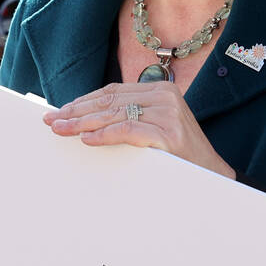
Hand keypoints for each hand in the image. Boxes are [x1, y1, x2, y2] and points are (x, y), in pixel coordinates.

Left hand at [44, 83, 235, 179]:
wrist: (212, 176)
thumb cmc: (178, 155)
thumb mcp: (155, 127)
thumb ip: (130, 116)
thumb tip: (85, 120)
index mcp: (160, 89)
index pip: (112, 92)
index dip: (82, 101)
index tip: (60, 111)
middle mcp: (164, 96)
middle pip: (109, 101)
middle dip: (76, 112)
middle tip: (53, 121)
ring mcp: (167, 113)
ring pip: (114, 114)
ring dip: (82, 123)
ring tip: (62, 130)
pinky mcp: (168, 133)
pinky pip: (127, 130)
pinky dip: (104, 134)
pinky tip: (86, 139)